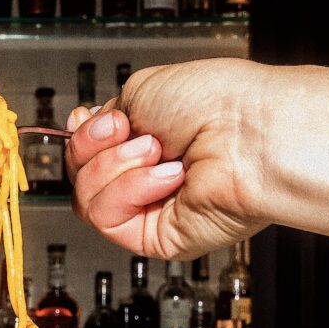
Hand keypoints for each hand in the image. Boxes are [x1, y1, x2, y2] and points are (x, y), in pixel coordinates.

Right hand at [65, 57, 274, 259]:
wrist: (247, 134)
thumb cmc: (216, 105)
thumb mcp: (142, 90)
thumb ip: (104, 115)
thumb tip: (81, 128)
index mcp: (143, 141)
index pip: (87, 153)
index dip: (83, 139)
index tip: (96, 121)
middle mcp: (144, 177)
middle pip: (81, 177)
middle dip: (98, 149)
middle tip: (130, 131)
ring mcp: (147, 209)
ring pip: (87, 201)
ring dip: (116, 169)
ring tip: (156, 152)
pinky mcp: (152, 237)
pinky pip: (108, 219)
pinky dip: (130, 191)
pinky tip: (165, 177)